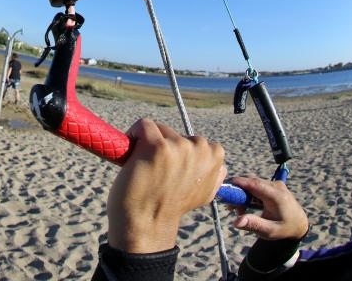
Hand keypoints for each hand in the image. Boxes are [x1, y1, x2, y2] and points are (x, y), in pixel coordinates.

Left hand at [107, 118, 225, 252]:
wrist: (146, 225)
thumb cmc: (169, 208)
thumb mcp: (203, 194)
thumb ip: (212, 177)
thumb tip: (220, 167)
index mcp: (215, 161)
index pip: (200, 144)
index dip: (183, 155)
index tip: (173, 171)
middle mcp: (201, 152)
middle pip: (179, 135)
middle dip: (168, 147)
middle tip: (158, 171)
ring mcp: (180, 147)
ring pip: (161, 130)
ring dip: (151, 142)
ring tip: (146, 167)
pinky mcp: (159, 146)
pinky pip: (144, 125)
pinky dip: (134, 133)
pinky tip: (131, 153)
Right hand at [230, 176, 307, 240]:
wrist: (300, 224)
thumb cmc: (284, 229)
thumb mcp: (270, 231)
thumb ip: (254, 225)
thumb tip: (236, 222)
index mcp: (276, 195)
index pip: (255, 184)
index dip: (240, 183)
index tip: (226, 186)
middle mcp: (276, 186)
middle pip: (252, 183)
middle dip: (239, 192)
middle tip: (230, 206)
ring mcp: (275, 184)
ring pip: (254, 183)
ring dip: (244, 194)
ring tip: (239, 210)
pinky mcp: (274, 185)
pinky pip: (258, 185)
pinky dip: (250, 193)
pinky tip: (246, 205)